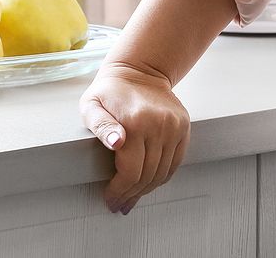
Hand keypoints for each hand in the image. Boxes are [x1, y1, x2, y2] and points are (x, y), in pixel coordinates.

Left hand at [80, 60, 191, 214]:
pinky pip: (175, 162)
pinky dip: (162, 176)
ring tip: (132, 197)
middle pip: (147, 176)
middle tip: (119, 203)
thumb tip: (116, 142)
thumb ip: (100, 125)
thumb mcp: (92, 105)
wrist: (139, 71)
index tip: (110, 199)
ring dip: (147, 189)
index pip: (131, 171)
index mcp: (135, 122)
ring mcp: (174, 126)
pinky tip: (149, 183)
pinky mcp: (183, 127)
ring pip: (163, 172)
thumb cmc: (109, 91)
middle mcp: (159, 125)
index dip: (120, 191)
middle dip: (131, 194)